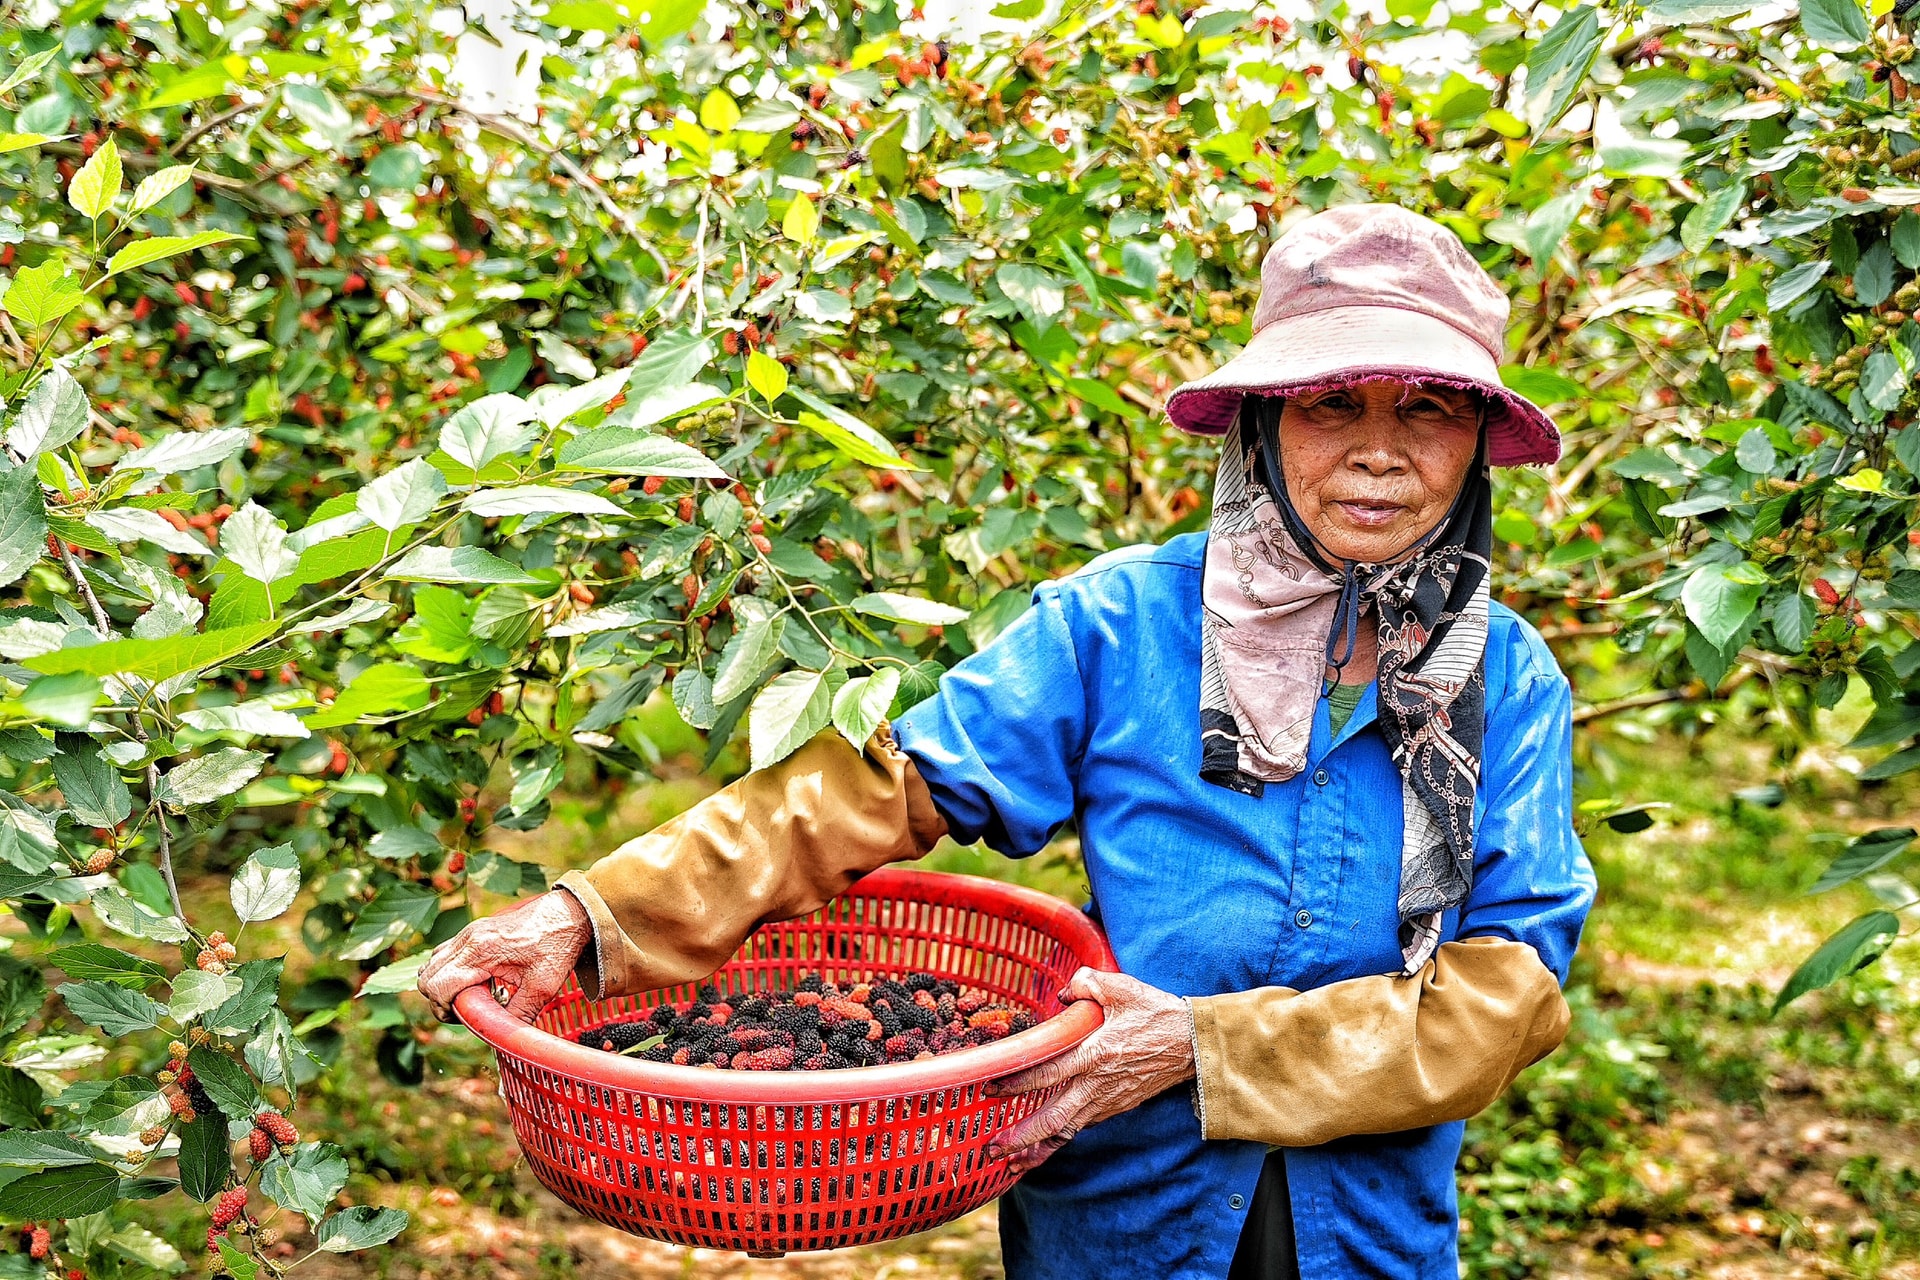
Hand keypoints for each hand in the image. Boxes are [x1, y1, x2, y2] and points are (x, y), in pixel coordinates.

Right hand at [417, 890, 592, 1023]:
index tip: (467, 1018)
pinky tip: (478, 980)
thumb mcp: (543, 987)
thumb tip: (501, 1041)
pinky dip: (450, 972)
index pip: (438, 986)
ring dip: (444, 986)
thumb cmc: (557, 946)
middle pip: (427, 978)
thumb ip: (518, 1015)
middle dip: (441, 1002)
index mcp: (481, 951)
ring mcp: (468, 933)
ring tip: (474, 995)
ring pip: (431, 966)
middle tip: (469, 1010)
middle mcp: (468, 939)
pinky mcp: (472, 932)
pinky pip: (444, 955)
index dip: (445, 1010)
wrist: (568, 914)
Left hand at [983, 967, 1194, 1175]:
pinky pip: (1081, 1127)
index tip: (989, 1088)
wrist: (1193, 1044)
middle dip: (1021, 1138)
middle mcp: (1097, 1085)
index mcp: (1094, 1054)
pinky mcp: (1115, 1107)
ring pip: (1067, 1132)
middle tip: (992, 1148)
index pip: (1047, 1072)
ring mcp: (1107, 1101)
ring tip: (1010, 1163)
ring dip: (1037, 1149)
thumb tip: (1062, 993)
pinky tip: (1041, 1146)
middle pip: (1053, 1120)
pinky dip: (1059, 1140)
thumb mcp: (1122, 987)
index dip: (1017, 1082)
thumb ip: (1087, 984)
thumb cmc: (1156, 1014)